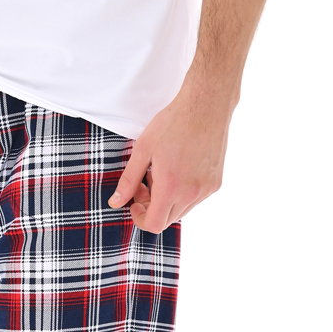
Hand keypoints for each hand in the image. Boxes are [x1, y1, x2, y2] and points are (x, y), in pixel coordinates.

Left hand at [107, 84, 233, 233]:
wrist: (206, 106)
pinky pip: (196, 199)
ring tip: (162, 172)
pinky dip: (183, 192)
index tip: (135, 202)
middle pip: (168, 219)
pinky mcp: (216, 183)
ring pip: (182, 210)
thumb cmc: (172, 123)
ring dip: (168, 200)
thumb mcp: (142, 150)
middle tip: (145, 182)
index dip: (140, 219)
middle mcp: (192, 193)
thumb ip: (128, 180)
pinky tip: (178, 169)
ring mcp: (206, 189)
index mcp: (171, 187)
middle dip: (152, 207)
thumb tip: (116, 202)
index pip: (155, 225)